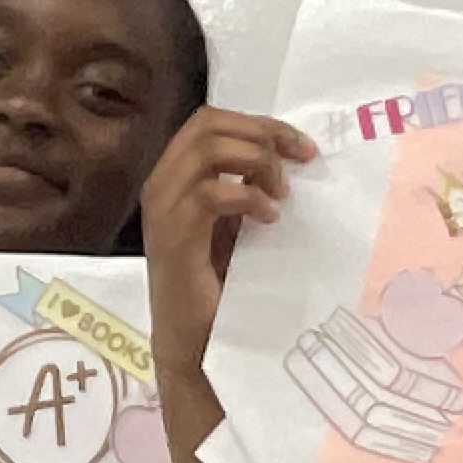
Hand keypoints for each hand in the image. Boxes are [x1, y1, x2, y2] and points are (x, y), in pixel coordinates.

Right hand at [139, 109, 316, 386]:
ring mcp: (163, 209)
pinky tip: (269, 218)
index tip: (301, 146)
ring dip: (256, 162)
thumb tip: (289, 157)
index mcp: (174, 176)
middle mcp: (161, 184)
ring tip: (281, 194)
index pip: (210, 121)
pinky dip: (248, 197)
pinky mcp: (174, 237)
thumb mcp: (235, 224)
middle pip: (208, 123)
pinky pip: (211, 194)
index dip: (259, 124)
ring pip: (208, 149)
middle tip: (300, 160)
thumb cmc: (217, 285)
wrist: (193, 341)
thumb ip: (246, 187)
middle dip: (262, 133)